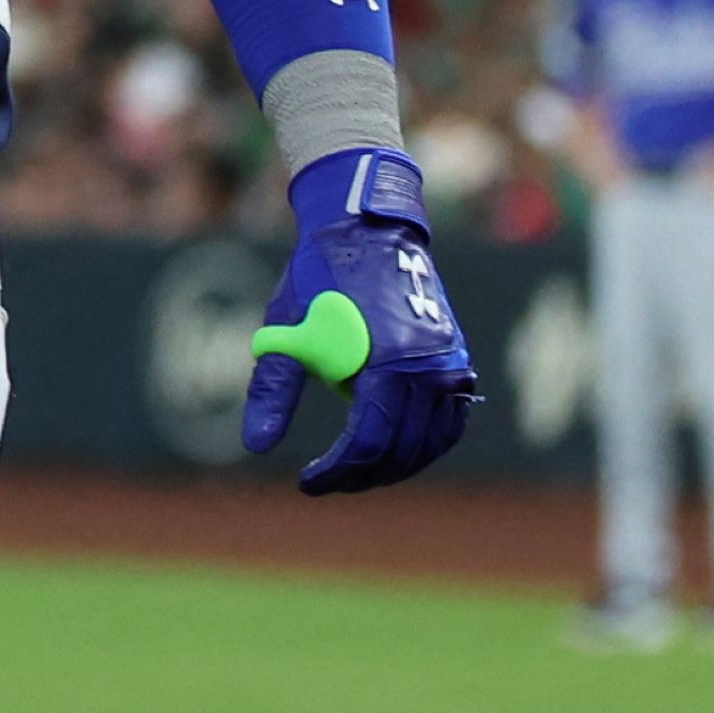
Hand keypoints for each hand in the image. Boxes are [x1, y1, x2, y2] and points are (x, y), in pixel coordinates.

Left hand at [242, 147, 481, 495]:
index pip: (368, 440)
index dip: (336, 471)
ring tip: (356, 472)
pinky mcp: (457, 359)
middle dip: (361, 474)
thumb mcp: (286, 328)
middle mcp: (431, 367)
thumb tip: (256, 445)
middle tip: (326, 481)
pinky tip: (396, 452)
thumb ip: (273, 389)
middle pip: (400, 448)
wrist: (369, 229)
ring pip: (432, 441)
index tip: (306, 483)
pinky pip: (451, 420)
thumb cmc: (321, 276)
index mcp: (390, 361)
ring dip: (395, 465)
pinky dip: (426, 444)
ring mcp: (451, 363)